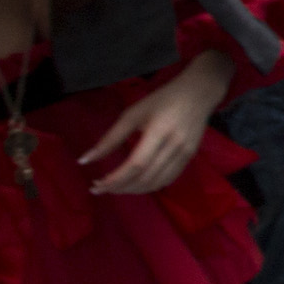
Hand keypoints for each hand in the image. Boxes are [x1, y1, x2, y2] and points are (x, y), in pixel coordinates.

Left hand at [81, 55, 227, 195]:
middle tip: (100, 188)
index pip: (136, 164)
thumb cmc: (162, 100)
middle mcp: (174, 146)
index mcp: (159, 131)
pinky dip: (149, 186)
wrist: (198, 93)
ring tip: (116, 188)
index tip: (96, 184)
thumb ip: (110, 138)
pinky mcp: (190, 158)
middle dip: (120, 188)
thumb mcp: (133, 114)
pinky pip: (168, 180)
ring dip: (133, 190)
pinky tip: (136, 184)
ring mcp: (185, 154)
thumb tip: (85, 160)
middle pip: (145, 177)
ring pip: (156, 183)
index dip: (115, 179)